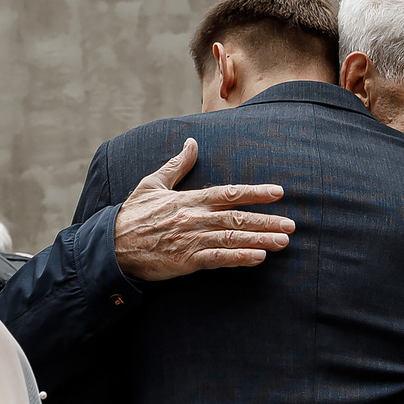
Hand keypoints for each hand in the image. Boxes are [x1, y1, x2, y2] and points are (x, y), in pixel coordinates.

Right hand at [112, 139, 295, 282]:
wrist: (111, 246)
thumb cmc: (133, 215)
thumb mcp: (152, 183)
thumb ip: (177, 165)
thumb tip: (192, 142)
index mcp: (189, 199)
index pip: (229, 192)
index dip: (255, 192)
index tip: (278, 193)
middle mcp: (194, 218)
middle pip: (237, 217)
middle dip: (267, 220)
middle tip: (291, 224)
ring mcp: (191, 240)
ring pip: (232, 238)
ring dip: (259, 239)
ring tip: (282, 242)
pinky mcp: (185, 260)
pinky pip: (217, 259)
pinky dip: (239, 258)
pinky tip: (257, 258)